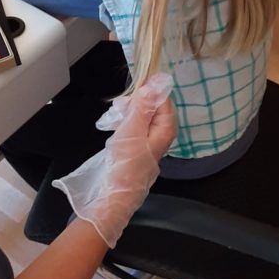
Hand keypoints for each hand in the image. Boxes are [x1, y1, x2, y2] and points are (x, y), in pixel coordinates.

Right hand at [53, 74, 176, 246]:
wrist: (113, 196)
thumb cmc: (125, 165)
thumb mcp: (132, 130)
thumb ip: (143, 106)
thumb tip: (157, 82)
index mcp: (165, 130)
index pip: (163, 99)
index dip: (148, 91)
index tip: (132, 90)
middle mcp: (160, 136)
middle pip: (152, 108)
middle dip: (134, 103)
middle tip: (118, 107)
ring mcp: (148, 144)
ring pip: (140, 118)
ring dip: (126, 113)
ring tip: (113, 117)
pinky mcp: (136, 150)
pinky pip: (133, 129)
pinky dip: (122, 125)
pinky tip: (112, 127)